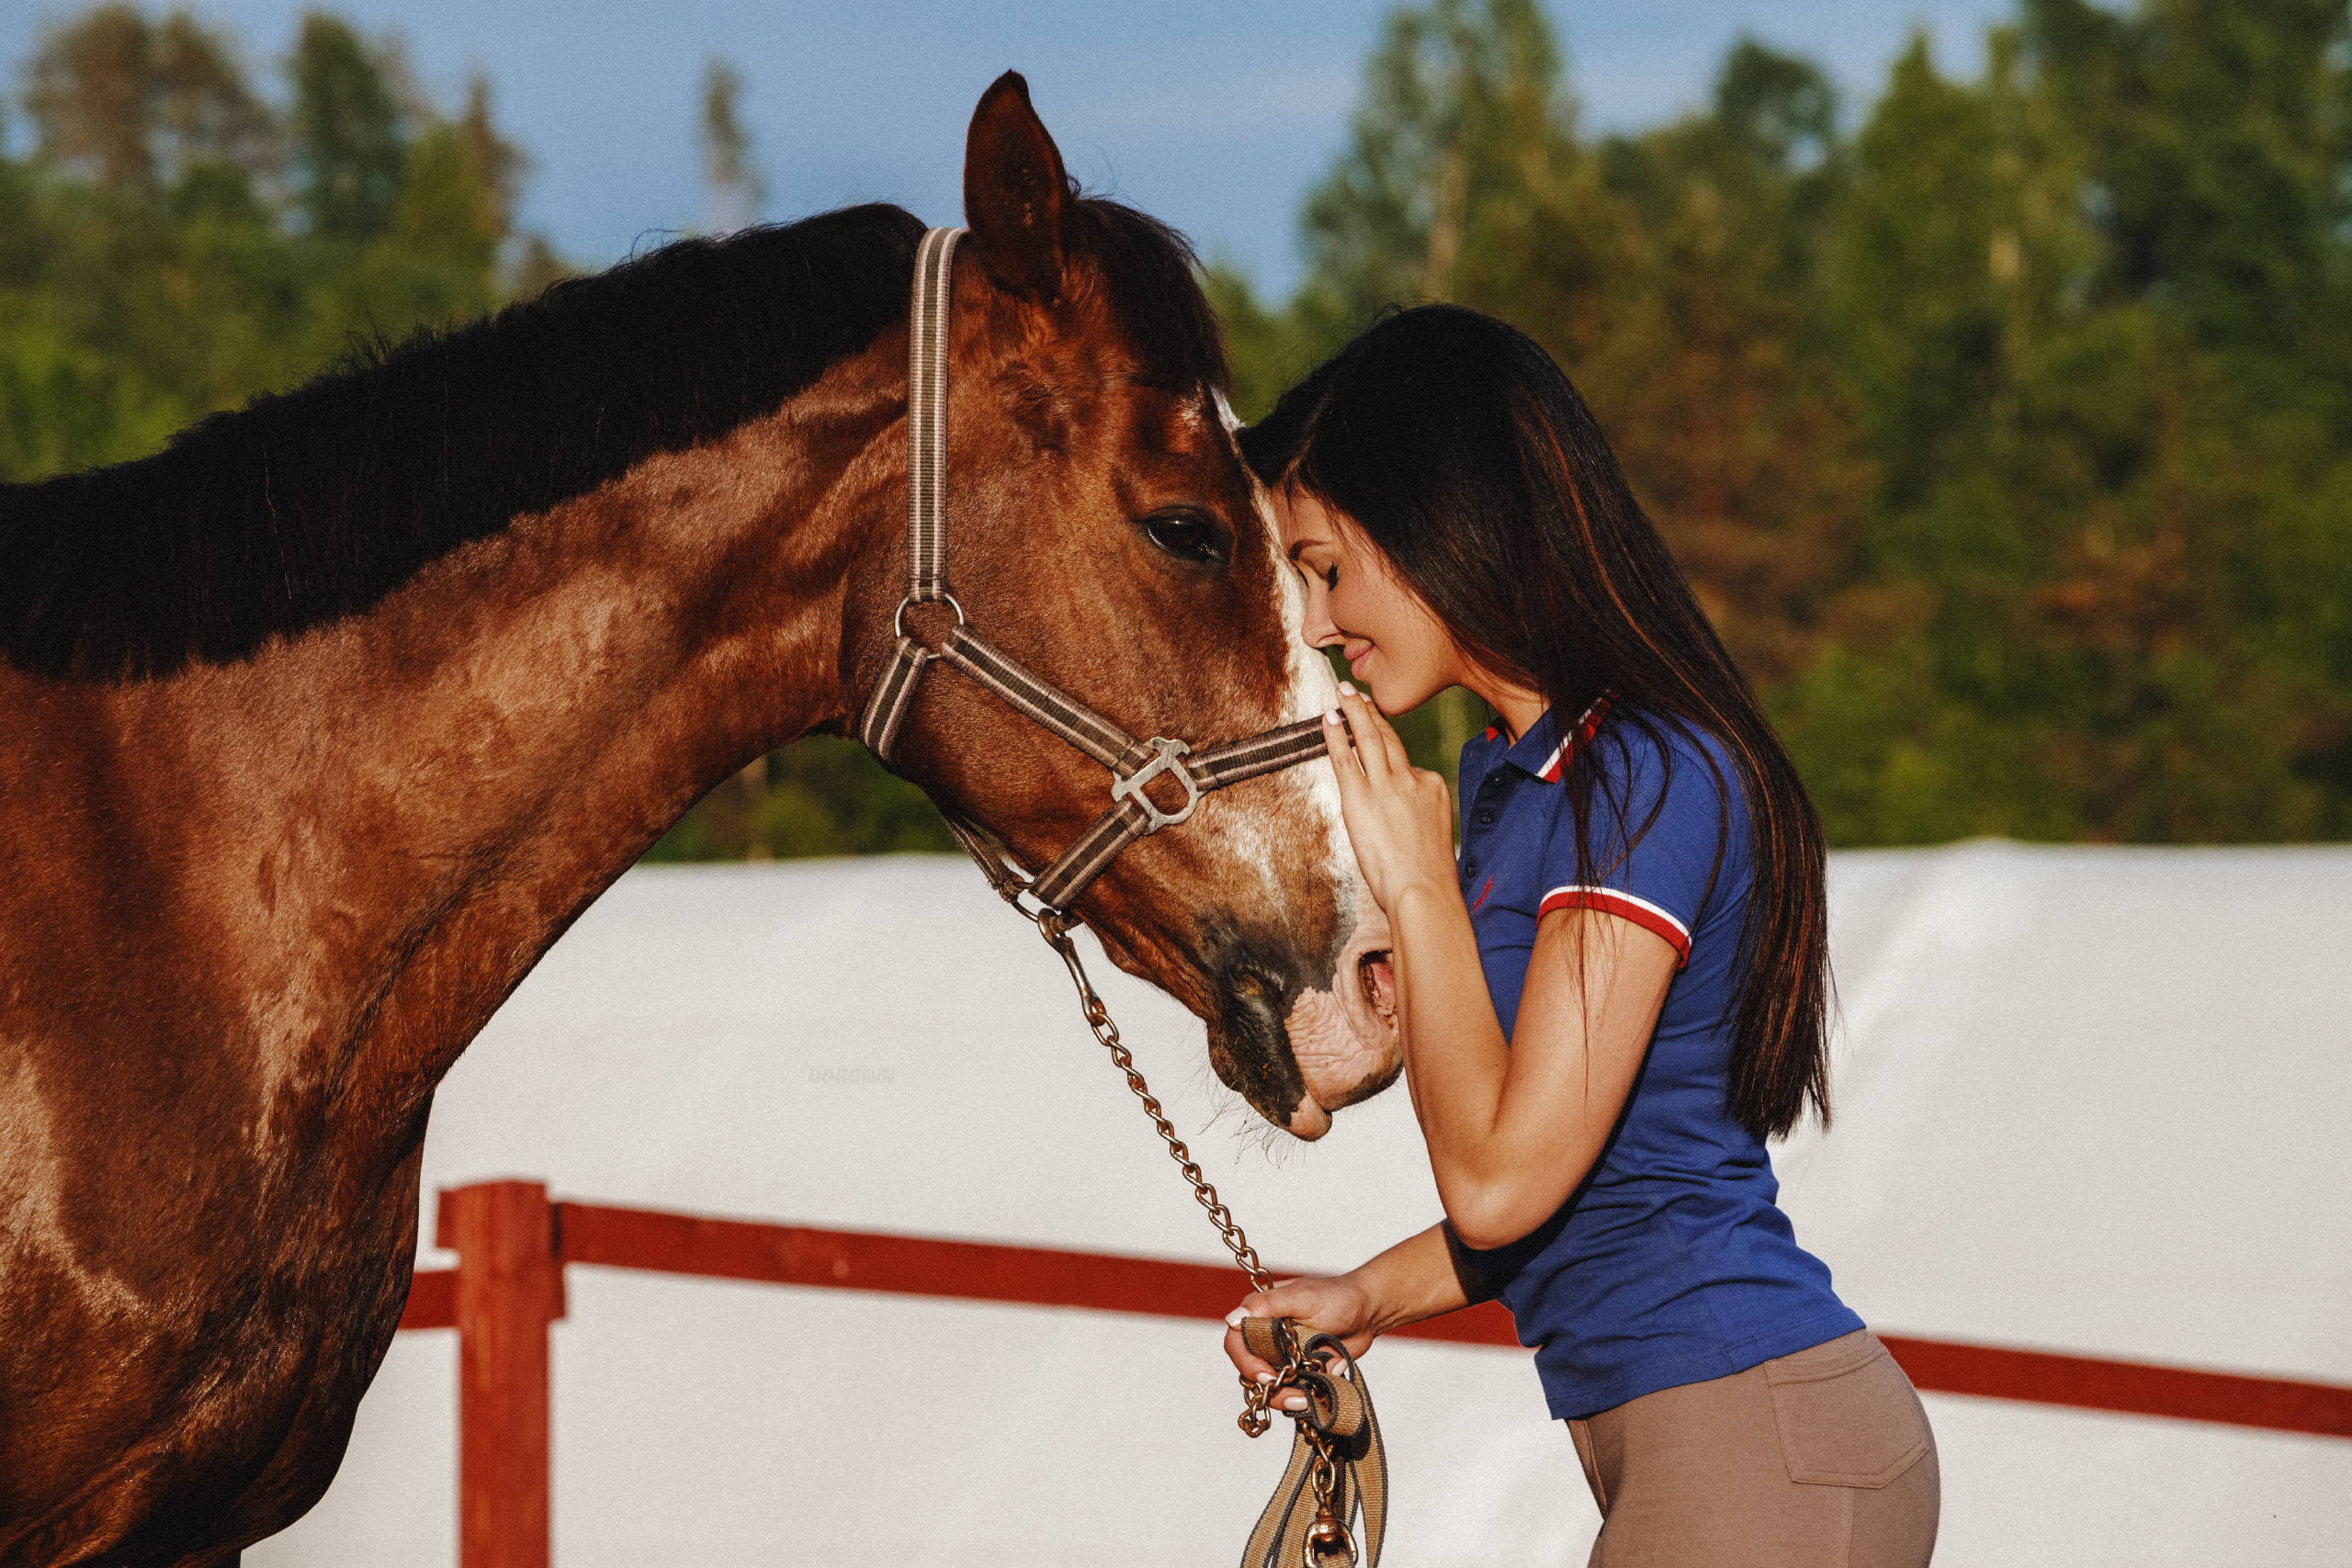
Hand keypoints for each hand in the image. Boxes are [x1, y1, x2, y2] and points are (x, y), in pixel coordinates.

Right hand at [1222, 1273, 1377, 1410]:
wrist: (1367, 1311)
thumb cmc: (1335, 1296)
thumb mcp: (1301, 1297)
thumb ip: (1267, 1305)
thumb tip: (1232, 1319)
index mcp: (1260, 1315)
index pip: (1236, 1342)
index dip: (1246, 1362)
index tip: (1266, 1376)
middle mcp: (1267, 1338)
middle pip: (1249, 1370)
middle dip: (1266, 1387)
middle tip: (1290, 1395)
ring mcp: (1283, 1357)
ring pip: (1268, 1386)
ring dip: (1282, 1398)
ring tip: (1304, 1401)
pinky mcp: (1299, 1372)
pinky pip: (1290, 1392)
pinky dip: (1298, 1399)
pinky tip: (1312, 1399)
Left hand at [1325, 684, 1456, 916]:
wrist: (1423, 892)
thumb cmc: (1428, 878)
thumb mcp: (1434, 837)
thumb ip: (1419, 817)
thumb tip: (1404, 817)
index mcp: (1433, 788)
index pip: (1409, 764)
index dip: (1391, 753)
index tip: (1379, 735)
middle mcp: (1412, 779)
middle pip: (1390, 738)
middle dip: (1373, 714)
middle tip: (1359, 695)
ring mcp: (1387, 786)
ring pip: (1369, 738)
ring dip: (1355, 711)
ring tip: (1343, 693)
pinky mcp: (1361, 797)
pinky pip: (1345, 757)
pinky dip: (1336, 735)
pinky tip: (1328, 719)